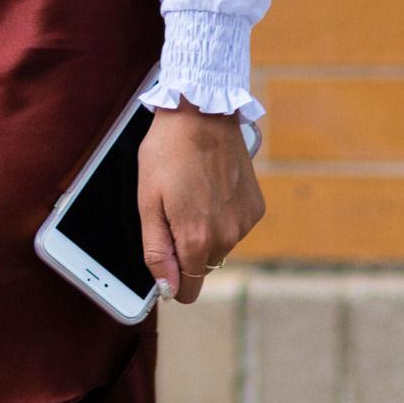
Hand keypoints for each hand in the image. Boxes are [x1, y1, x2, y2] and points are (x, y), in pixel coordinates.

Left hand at [137, 102, 263, 305]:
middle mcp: (226, 237)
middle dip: (186, 250)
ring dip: (205, 231)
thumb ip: (157, 251)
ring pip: (219, 246)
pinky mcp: (255, 207)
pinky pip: (235, 226)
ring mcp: (244, 223)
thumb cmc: (167, 152)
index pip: (187, 290)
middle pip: (202, 267)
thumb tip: (166, 289)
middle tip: (173, 209)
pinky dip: (222, 215)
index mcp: (196, 240)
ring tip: (192, 192)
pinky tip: (211, 187)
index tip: (164, 259)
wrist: (202, 112)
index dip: (172, 280)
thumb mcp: (148, 201)